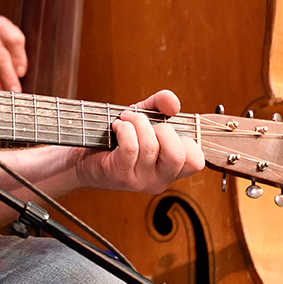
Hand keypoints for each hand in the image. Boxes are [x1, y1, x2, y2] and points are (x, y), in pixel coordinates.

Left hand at [75, 89, 203, 193]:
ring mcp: (141, 180)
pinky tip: (117, 126)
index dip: (186, 140)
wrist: (86, 156)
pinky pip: (130, 147)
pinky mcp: (121, 175)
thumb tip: (172, 103)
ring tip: (125, 119)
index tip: (165, 129)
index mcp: (173, 169)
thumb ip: (161, 105)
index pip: (196, 161)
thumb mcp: (146, 118)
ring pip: (150, 146)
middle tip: (145, 123)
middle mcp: (161, 179)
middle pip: (177, 154)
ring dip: (136, 123)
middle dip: (162, 129)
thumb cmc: (121, 137)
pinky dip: (124, 129)